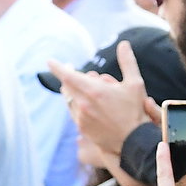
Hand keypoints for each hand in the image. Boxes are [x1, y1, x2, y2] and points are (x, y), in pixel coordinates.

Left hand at [50, 40, 151, 156]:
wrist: (133, 142)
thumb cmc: (136, 111)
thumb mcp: (135, 84)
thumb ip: (127, 62)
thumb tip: (123, 43)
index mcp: (94, 91)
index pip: (68, 75)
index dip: (57, 67)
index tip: (50, 61)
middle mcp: (83, 104)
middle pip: (67, 86)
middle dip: (70, 77)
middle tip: (77, 71)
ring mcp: (80, 117)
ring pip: (70, 99)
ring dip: (75, 90)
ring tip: (87, 87)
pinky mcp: (81, 127)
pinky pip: (74, 111)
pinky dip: (78, 104)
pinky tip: (87, 102)